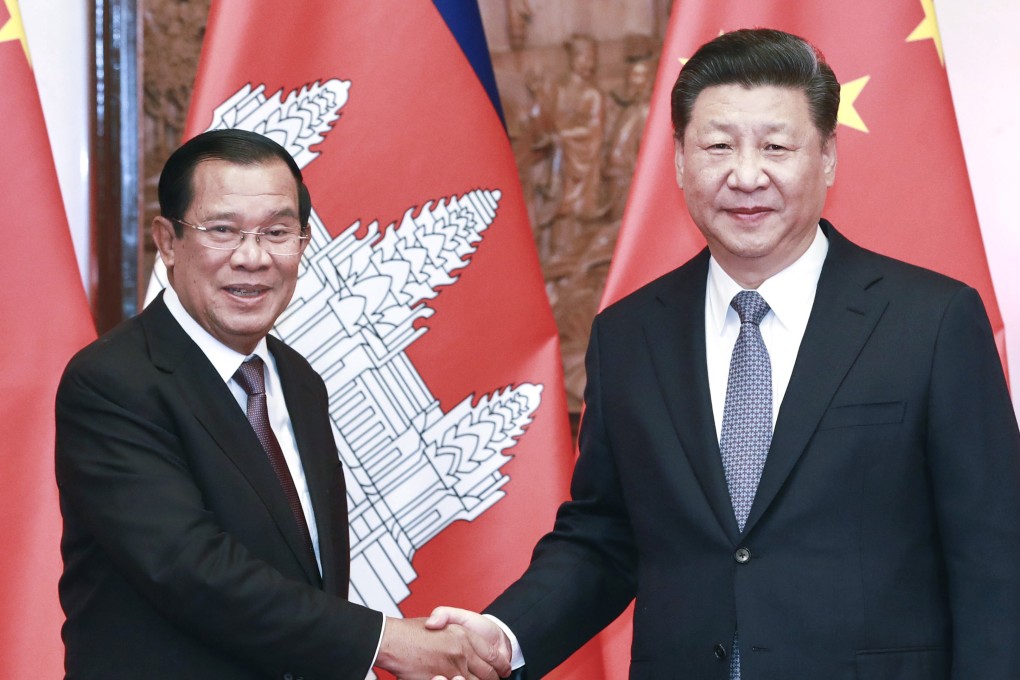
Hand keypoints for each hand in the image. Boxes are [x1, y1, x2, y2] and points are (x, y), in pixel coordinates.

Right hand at [374, 616, 508, 679]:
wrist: (392, 641)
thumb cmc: (412, 631)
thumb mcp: (438, 620)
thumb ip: (453, 624)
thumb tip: (465, 637)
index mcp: (463, 635)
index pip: (491, 654)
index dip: (500, 663)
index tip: (504, 668)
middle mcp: (461, 652)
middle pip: (487, 672)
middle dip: (493, 678)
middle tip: (496, 678)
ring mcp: (453, 668)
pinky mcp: (441, 678)